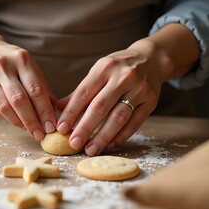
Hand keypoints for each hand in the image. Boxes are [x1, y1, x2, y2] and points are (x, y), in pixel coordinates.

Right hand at [0, 35, 56, 139]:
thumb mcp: (31, 68)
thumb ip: (43, 88)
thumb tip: (57, 112)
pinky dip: (6, 119)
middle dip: (32, 121)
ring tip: (29, 130)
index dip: (45, 111)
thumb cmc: (14, 63)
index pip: (36, 89)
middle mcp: (3, 66)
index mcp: (22, 59)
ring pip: (4, 107)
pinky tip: (15, 120)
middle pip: (19, 100)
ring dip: (19, 123)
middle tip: (40, 134)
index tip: (51, 126)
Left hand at [57, 41, 165, 155]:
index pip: (83, 93)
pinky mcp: (151, 101)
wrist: (151, 59)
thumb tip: (57, 108)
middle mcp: (122, 77)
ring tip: (91, 149)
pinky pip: (134, 123)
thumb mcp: (99, 72)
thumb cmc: (118, 68)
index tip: (61, 128)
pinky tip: (110, 145)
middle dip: (85, 127)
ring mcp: (139, 89)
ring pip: (118, 117)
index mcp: (104, 68)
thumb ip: (80, 92)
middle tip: (74, 143)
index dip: (71, 112)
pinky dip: (121, 136)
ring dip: (103, 136)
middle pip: (100, 107)